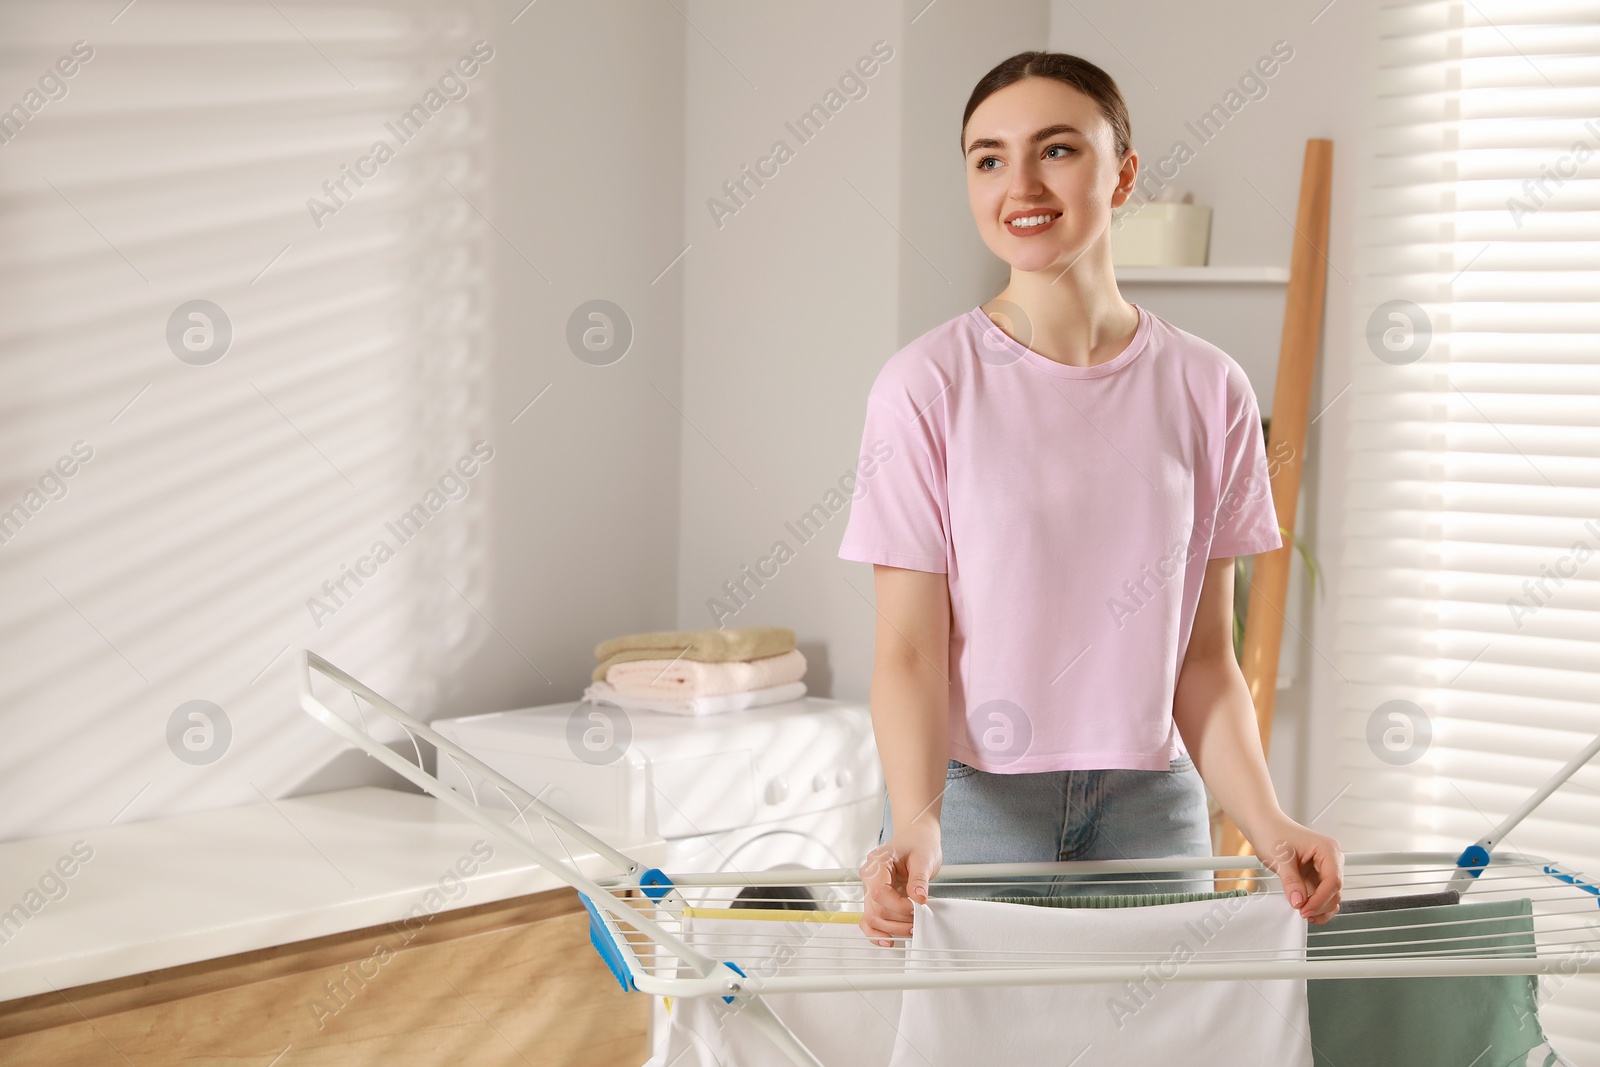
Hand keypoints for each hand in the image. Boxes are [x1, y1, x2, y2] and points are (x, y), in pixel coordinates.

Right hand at [858, 818, 941, 946]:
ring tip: (912, 928)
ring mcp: (871, 888)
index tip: (917, 907)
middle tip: (919, 920)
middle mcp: (869, 876)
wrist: (917, 837)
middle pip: (875, 909)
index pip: (879, 892)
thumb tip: (918, 899)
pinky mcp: (877, 898)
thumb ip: (919, 879)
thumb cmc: (920, 843)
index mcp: (877, 863)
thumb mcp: (924, 858)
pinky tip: (889, 940)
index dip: (899, 906)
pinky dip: (876, 932)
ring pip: (872, 917)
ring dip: (892, 928)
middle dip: (899, 920)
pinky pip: (869, 919)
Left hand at [1252, 817, 1342, 923]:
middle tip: (1301, 912)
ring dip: (1319, 908)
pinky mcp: (1315, 876)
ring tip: (1303, 913)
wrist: (1263, 825)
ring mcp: (1324, 869)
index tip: (1305, 910)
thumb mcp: (1280, 858)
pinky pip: (1321, 895)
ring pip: (1331, 896)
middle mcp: (1331, 860)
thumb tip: (1299, 902)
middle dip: (1320, 905)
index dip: (1320, 899)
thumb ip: (1291, 881)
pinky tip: (1303, 908)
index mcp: (1328, 850)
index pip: (1333, 881)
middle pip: (1335, 891)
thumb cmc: (1272, 832)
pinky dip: (1314, 904)